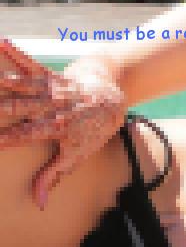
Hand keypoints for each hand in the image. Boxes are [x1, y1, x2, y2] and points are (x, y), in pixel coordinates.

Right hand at [0, 40, 125, 207]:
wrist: (113, 99)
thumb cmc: (92, 131)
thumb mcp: (77, 156)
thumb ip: (53, 177)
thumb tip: (38, 203)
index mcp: (57, 127)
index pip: (25, 135)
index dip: (7, 138)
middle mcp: (53, 106)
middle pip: (20, 107)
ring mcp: (52, 88)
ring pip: (23, 83)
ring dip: (3, 80)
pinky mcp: (52, 75)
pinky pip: (32, 64)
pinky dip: (17, 53)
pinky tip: (2, 43)